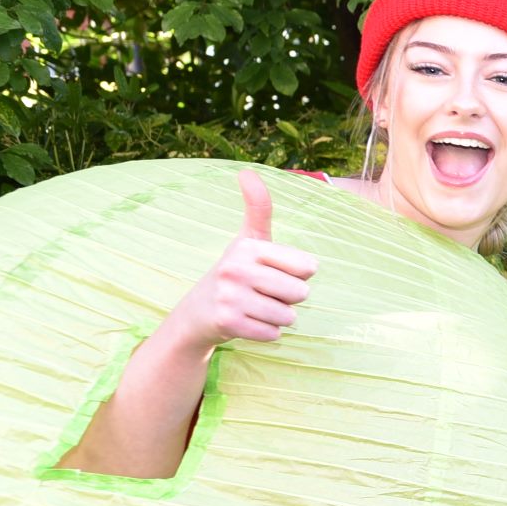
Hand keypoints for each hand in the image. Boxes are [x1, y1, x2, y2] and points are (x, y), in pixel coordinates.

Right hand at [172, 171, 317, 346]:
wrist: (197, 313)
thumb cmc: (235, 273)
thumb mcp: (248, 239)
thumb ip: (257, 209)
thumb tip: (248, 172)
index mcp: (248, 246)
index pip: (309, 267)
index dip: (299, 274)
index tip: (274, 271)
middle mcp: (236, 267)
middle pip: (301, 293)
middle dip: (289, 298)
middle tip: (262, 293)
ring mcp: (230, 296)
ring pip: (289, 316)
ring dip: (278, 317)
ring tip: (254, 307)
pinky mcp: (228, 322)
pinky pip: (274, 334)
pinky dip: (266, 333)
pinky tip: (246, 322)